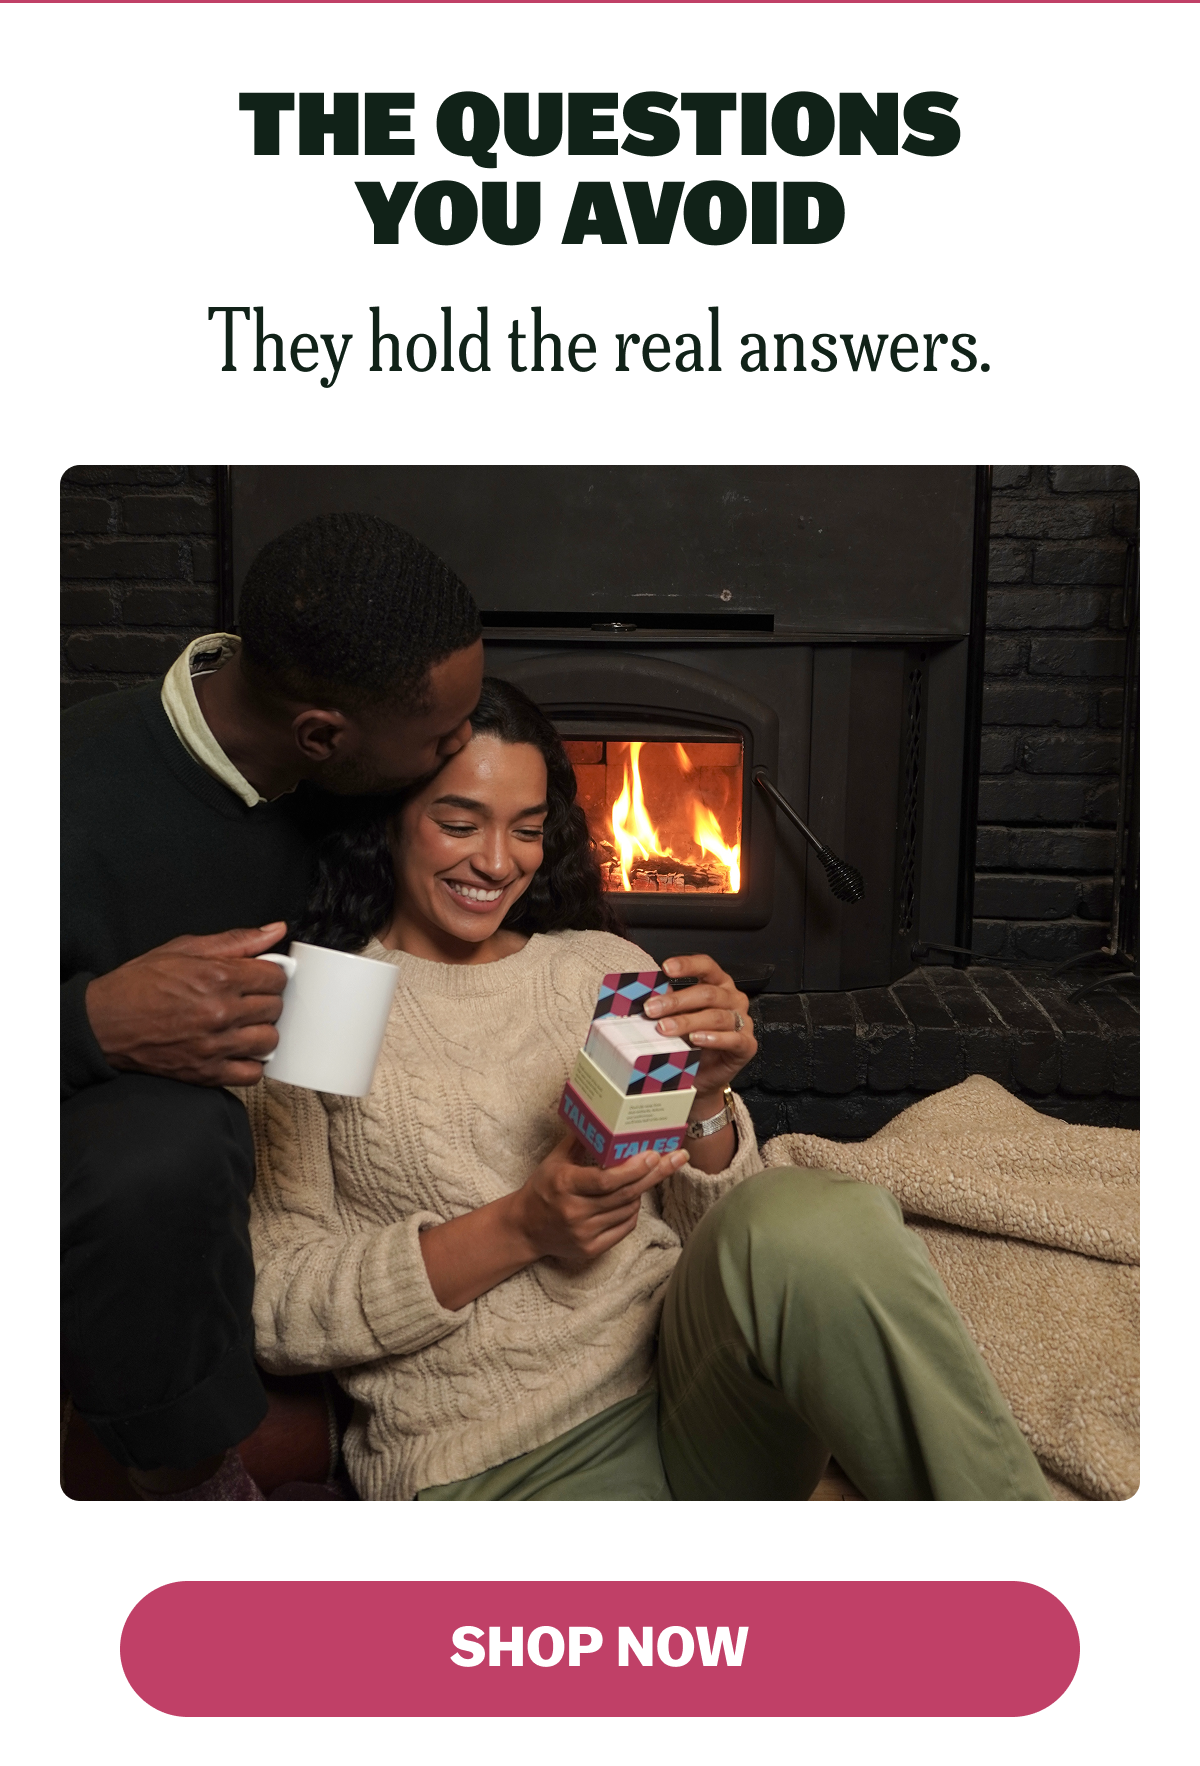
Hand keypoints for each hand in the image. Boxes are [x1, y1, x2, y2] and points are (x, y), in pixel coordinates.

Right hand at [84, 923, 290, 1086]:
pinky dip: (251, 1062)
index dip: (270, 975)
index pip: (275, 978)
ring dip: (261, 1031)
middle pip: (275, 1008)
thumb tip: (275, 931)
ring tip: (242, 1024)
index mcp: (217, 977)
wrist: (104, 1022)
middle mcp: (220, 1012)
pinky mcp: (206, 1073)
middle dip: (265, 1000)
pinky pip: (252, 1074)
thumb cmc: (139, 984)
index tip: (260, 977)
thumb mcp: (184, 949)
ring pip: (269, 1041)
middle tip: (246, 998)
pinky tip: (237, 1049)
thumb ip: (236, 941)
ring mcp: (214, 1046)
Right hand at [513, 1132, 688, 1267]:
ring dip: (641, 1192)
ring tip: (647, 1176)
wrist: (524, 1228)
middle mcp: (575, 1211)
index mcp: (565, 1185)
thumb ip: (580, 1140)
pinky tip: (633, 1199)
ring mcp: (584, 1233)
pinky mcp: (590, 1249)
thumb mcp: (554, 1160)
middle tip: (674, 1159)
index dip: (633, 1169)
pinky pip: (624, 1228)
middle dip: (653, 1175)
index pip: (607, 1180)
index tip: (653, 1155)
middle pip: (624, 1194)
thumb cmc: (542, 1188)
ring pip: (628, 1210)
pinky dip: (633, 1211)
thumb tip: (601, 1115)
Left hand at [642, 954, 756, 1103]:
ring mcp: (742, 1021)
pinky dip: (714, 1039)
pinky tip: (697, 1039)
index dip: (687, 965)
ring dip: (688, 1022)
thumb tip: (643, 995)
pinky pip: (733, 1039)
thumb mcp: (677, 1017)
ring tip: (666, 1028)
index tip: (666, 968)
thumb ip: (667, 1005)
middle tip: (652, 1009)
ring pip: (716, 1016)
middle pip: (707, 993)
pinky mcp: (747, 1045)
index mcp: (718, 985)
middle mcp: (733, 999)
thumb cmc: (691, 1041)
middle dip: (676, 1001)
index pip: (706, 966)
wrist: (703, 1075)